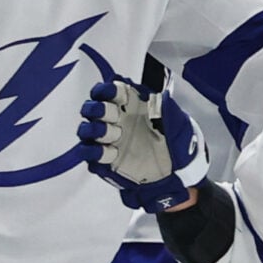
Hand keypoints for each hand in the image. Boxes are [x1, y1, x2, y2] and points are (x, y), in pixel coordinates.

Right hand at [76, 76, 205, 212]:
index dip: (107, 90)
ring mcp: (107, 140)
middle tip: (111, 114)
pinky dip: (92, 152)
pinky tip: (109, 152)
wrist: (175, 171)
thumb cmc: (174, 142)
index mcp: (129, 106)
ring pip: (87, 130)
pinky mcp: (104, 160)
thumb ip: (166, 107)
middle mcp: (115, 120)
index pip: (109, 91)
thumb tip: (158, 96)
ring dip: (94, 130)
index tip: (116, 94)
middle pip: (93, 109)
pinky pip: (88, 154)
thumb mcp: (176, 121)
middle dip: (97, 109)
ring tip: (112, 134)